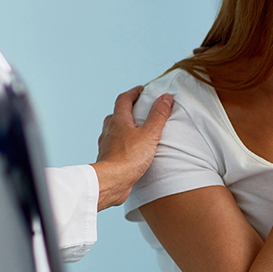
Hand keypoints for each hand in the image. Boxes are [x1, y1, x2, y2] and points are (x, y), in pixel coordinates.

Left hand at [92, 87, 173, 210]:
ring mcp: (107, 143)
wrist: (111, 181)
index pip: (124, 99)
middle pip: (116, 113)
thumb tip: (165, 98)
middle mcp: (109, 129)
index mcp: (119, 120)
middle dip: (128, 109)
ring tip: (137, 129)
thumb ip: (158, 116)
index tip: (142, 90)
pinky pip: (114, 144)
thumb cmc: (129, 158)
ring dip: (124, 126)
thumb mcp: (149, 134)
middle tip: (140, 108)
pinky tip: (130, 148)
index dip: (133, 93)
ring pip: (114, 129)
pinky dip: (122, 142)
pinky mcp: (108, 157)